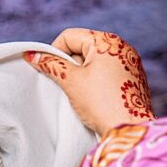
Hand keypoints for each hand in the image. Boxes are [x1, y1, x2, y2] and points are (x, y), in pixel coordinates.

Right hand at [29, 27, 153, 132]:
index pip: (70, 36)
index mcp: (107, 41)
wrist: (129, 129)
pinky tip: (94, 97)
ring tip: (81, 92)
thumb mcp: (71, 81)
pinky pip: (107, 71)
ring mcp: (129, 62)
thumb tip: (32, 55)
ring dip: (82, 73)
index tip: (51, 70)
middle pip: (82, 46)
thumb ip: (51, 64)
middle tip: (68, 84)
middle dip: (70, 64)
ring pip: (94, 60)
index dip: (55, 52)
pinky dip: (96, 80)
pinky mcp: (133, 77)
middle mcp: (121, 47)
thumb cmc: (102, 104)